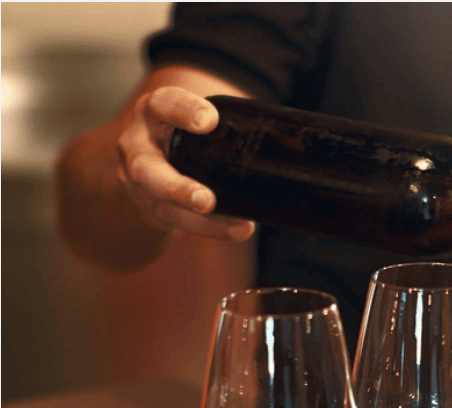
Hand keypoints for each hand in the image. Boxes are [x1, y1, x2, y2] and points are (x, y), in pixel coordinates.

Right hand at [116, 86, 254, 241]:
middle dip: (177, 189)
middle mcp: (138, 146)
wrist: (146, 162)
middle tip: (206, 201)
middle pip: (146, 170)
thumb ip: (220, 126)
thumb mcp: (190, 119)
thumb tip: (283, 140)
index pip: (164, 104)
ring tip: (239, 228)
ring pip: (165, 207)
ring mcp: (139, 183)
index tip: (210, 121)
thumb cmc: (182, 136)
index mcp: (153, 113)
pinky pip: (178, 223)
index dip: (184, 111)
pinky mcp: (152, 208)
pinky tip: (234, 231)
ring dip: (202, 222)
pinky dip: (209, 229)